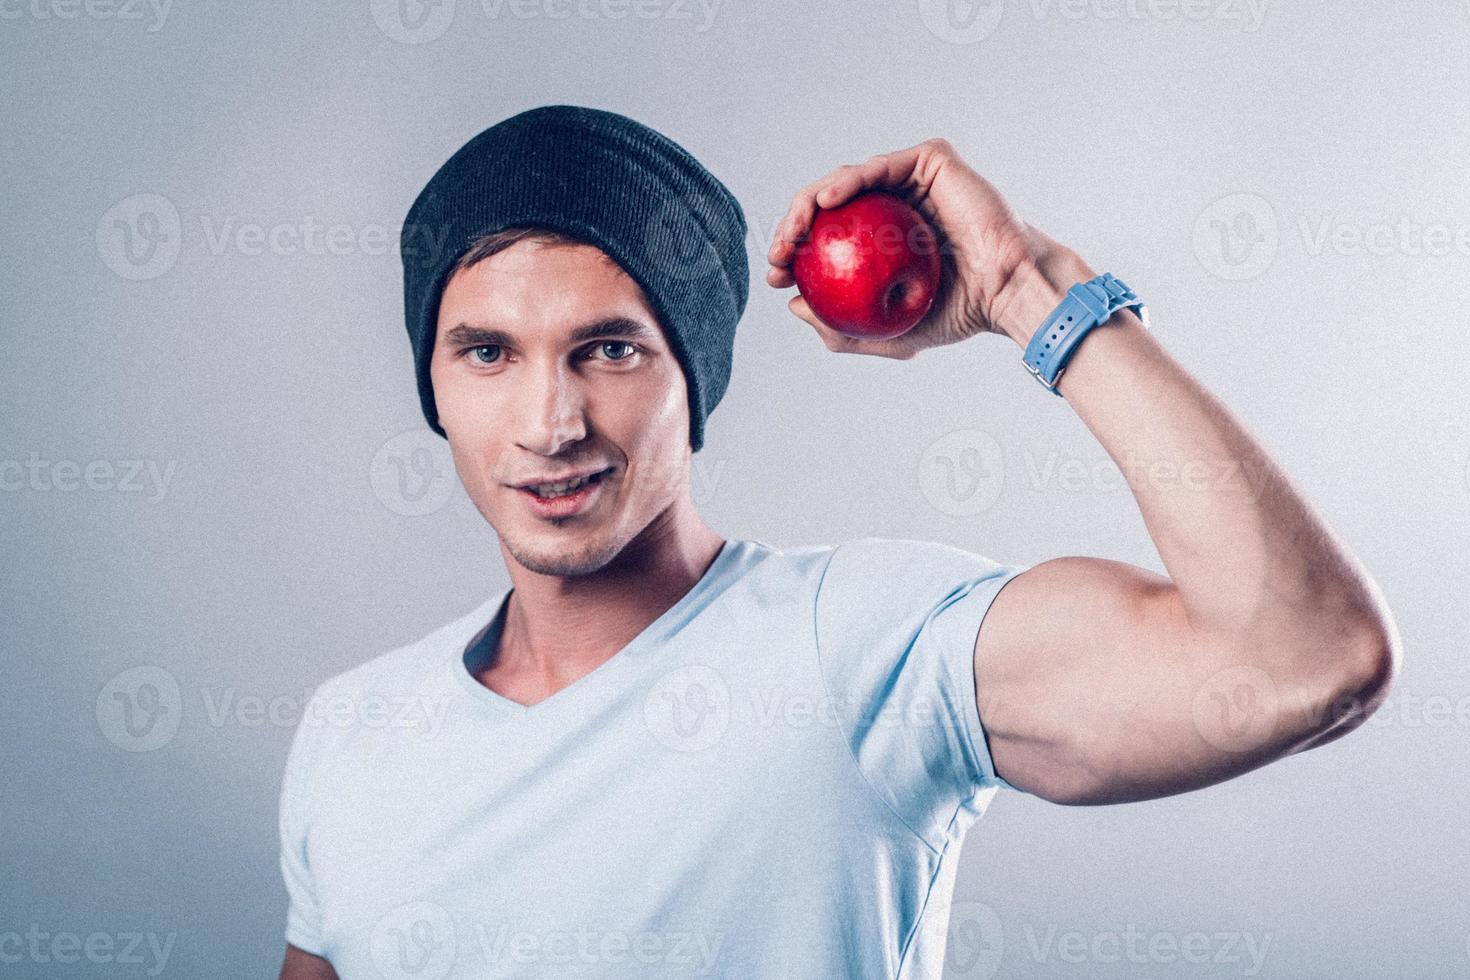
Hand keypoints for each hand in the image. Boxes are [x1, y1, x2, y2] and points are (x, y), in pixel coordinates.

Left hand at [766, 137, 1064, 357]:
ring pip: (846, 181)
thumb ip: (842, 328)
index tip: (776, 275)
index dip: (794, 251)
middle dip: (793, 226)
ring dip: (809, 203)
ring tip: (793, 232)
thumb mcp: (890, 333)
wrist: (1008, 291)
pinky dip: (847, 181)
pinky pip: (879, 166)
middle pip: (830, 206)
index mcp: (886, 240)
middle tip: (778, 254)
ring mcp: (912, 182)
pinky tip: (824, 203)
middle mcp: (896, 205)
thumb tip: (792, 306)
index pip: (830, 239)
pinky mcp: (931, 162)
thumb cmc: (959, 313)